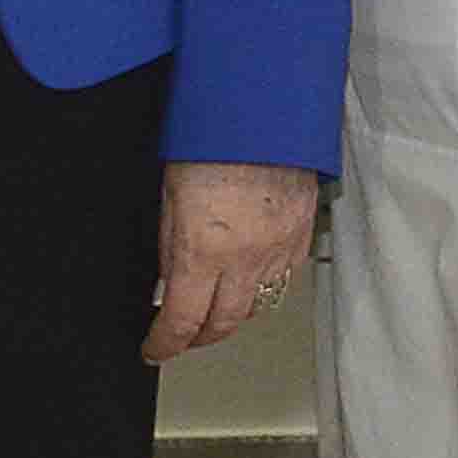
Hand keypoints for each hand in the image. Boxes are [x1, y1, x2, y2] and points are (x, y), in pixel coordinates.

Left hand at [151, 160, 321, 361]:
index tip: (156, 348)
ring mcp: (279, 248)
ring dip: (234, 315)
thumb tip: (169, 285)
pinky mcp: (302, 234)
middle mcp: (246, 258)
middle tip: (184, 336)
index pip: (182, 322)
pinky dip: (264, 286)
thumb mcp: (170, 198)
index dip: (164, 344)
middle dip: (199, 338)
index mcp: (204, 250)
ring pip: (258, 306)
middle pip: (224, 325)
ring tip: (216, 309)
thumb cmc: (213, 140)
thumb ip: (171, 250)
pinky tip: (250, 277)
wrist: (263, 108)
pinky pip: (284, 278)